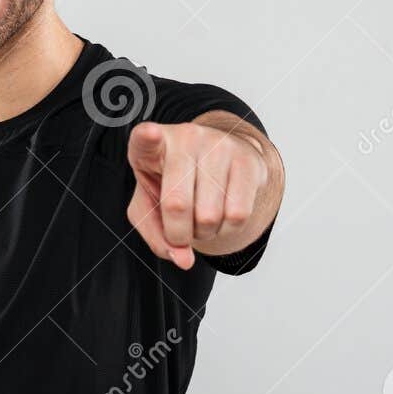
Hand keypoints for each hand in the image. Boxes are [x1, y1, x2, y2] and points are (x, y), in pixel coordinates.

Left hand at [126, 120, 265, 269]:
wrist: (220, 160)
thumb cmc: (174, 185)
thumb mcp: (151, 207)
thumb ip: (156, 236)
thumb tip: (183, 260)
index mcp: (150, 146)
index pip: (145, 139)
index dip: (147, 138)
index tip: (150, 134)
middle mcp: (185, 138)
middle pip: (178, 205)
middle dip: (179, 234)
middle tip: (181, 230)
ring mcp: (219, 145)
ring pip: (210, 216)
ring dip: (204, 233)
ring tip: (201, 218)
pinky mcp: (247, 160)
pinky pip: (237, 215)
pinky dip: (227, 230)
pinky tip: (221, 217)